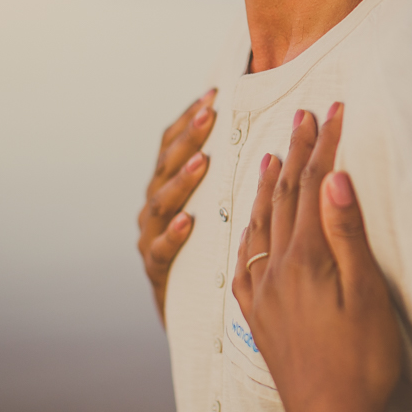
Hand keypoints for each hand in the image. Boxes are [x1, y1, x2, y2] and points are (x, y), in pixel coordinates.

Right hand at [138, 88, 216, 323]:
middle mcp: (156, 208)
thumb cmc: (215, 251)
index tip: (213, 95)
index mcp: (170, 187)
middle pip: (166, 166)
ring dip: (181, 181)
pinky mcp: (156, 273)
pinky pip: (160, 251)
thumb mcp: (220, 207)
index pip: (173, 146)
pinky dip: (173, 235)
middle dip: (187, 139)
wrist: (197, 316)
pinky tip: (188, 222)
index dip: (189, 120)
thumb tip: (260, 129)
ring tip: (202, 162)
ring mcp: (151, 239)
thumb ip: (229, 171)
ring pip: (160, 204)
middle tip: (209, 115)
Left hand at [232, 105, 400, 411]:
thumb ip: (347, 234)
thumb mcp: (366, 294)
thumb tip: (335, 179)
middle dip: (296, 151)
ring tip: (270, 154)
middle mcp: (276, 268)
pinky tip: (251, 224)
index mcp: (305, 259)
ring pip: (261, 223)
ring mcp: (263, 291)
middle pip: (284, 195)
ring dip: (268, 183)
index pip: (314, 186)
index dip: (325, 144)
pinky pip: (245, 259)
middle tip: (304, 116)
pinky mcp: (258, 313)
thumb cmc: (360, 360)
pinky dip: (249, 230)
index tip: (335, 110)